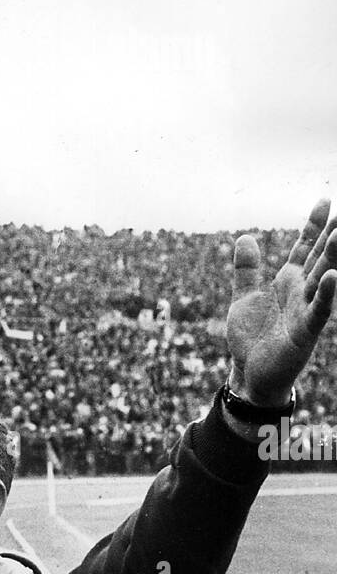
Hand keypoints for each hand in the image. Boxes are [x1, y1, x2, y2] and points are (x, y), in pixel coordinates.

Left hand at [227, 197, 336, 404]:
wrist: (250, 373)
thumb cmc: (252, 337)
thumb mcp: (245, 297)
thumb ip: (247, 269)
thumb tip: (245, 237)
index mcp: (289, 280)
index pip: (305, 247)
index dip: (313, 225)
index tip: (324, 199)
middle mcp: (302, 291)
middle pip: (321, 257)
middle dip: (332, 235)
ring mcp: (306, 310)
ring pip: (324, 278)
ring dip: (334, 257)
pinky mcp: (305, 332)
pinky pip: (318, 310)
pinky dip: (327, 295)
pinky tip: (334, 277)